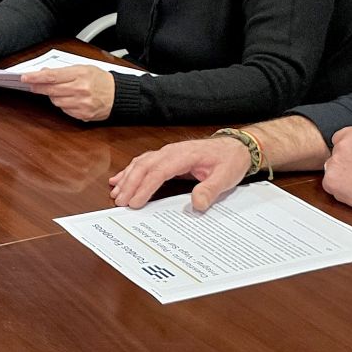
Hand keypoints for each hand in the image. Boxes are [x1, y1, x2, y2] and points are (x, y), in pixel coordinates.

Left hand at [20, 65, 115, 121]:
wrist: (118, 95)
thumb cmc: (101, 80)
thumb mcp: (84, 68)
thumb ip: (64, 71)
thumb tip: (45, 72)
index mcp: (81, 74)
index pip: (52, 76)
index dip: (36, 77)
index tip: (25, 77)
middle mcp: (81, 89)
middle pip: (51, 89)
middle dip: (38, 87)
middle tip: (30, 84)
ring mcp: (81, 103)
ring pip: (56, 101)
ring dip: (52, 95)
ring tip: (58, 90)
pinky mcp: (83, 114)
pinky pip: (64, 110)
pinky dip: (62, 104)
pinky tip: (68, 99)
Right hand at [109, 136, 250, 210]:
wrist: (235, 147)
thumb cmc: (229, 160)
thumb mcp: (225, 177)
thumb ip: (210, 190)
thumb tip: (197, 204)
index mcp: (185, 155)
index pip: (159, 171)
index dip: (145, 187)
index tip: (136, 202)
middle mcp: (172, 151)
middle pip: (144, 166)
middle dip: (130, 183)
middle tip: (120, 202)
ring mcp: (168, 153)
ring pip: (141, 163)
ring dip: (127, 178)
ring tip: (116, 193)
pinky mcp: (166, 157)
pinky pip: (144, 162)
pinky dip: (130, 171)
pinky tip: (119, 180)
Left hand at [321, 126, 351, 212]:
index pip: (339, 139)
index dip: (348, 153)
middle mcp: (343, 145)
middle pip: (335, 156)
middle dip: (344, 165)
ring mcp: (335, 162)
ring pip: (331, 171)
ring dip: (341, 178)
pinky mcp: (330, 179)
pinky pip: (329, 185)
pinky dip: (339, 191)